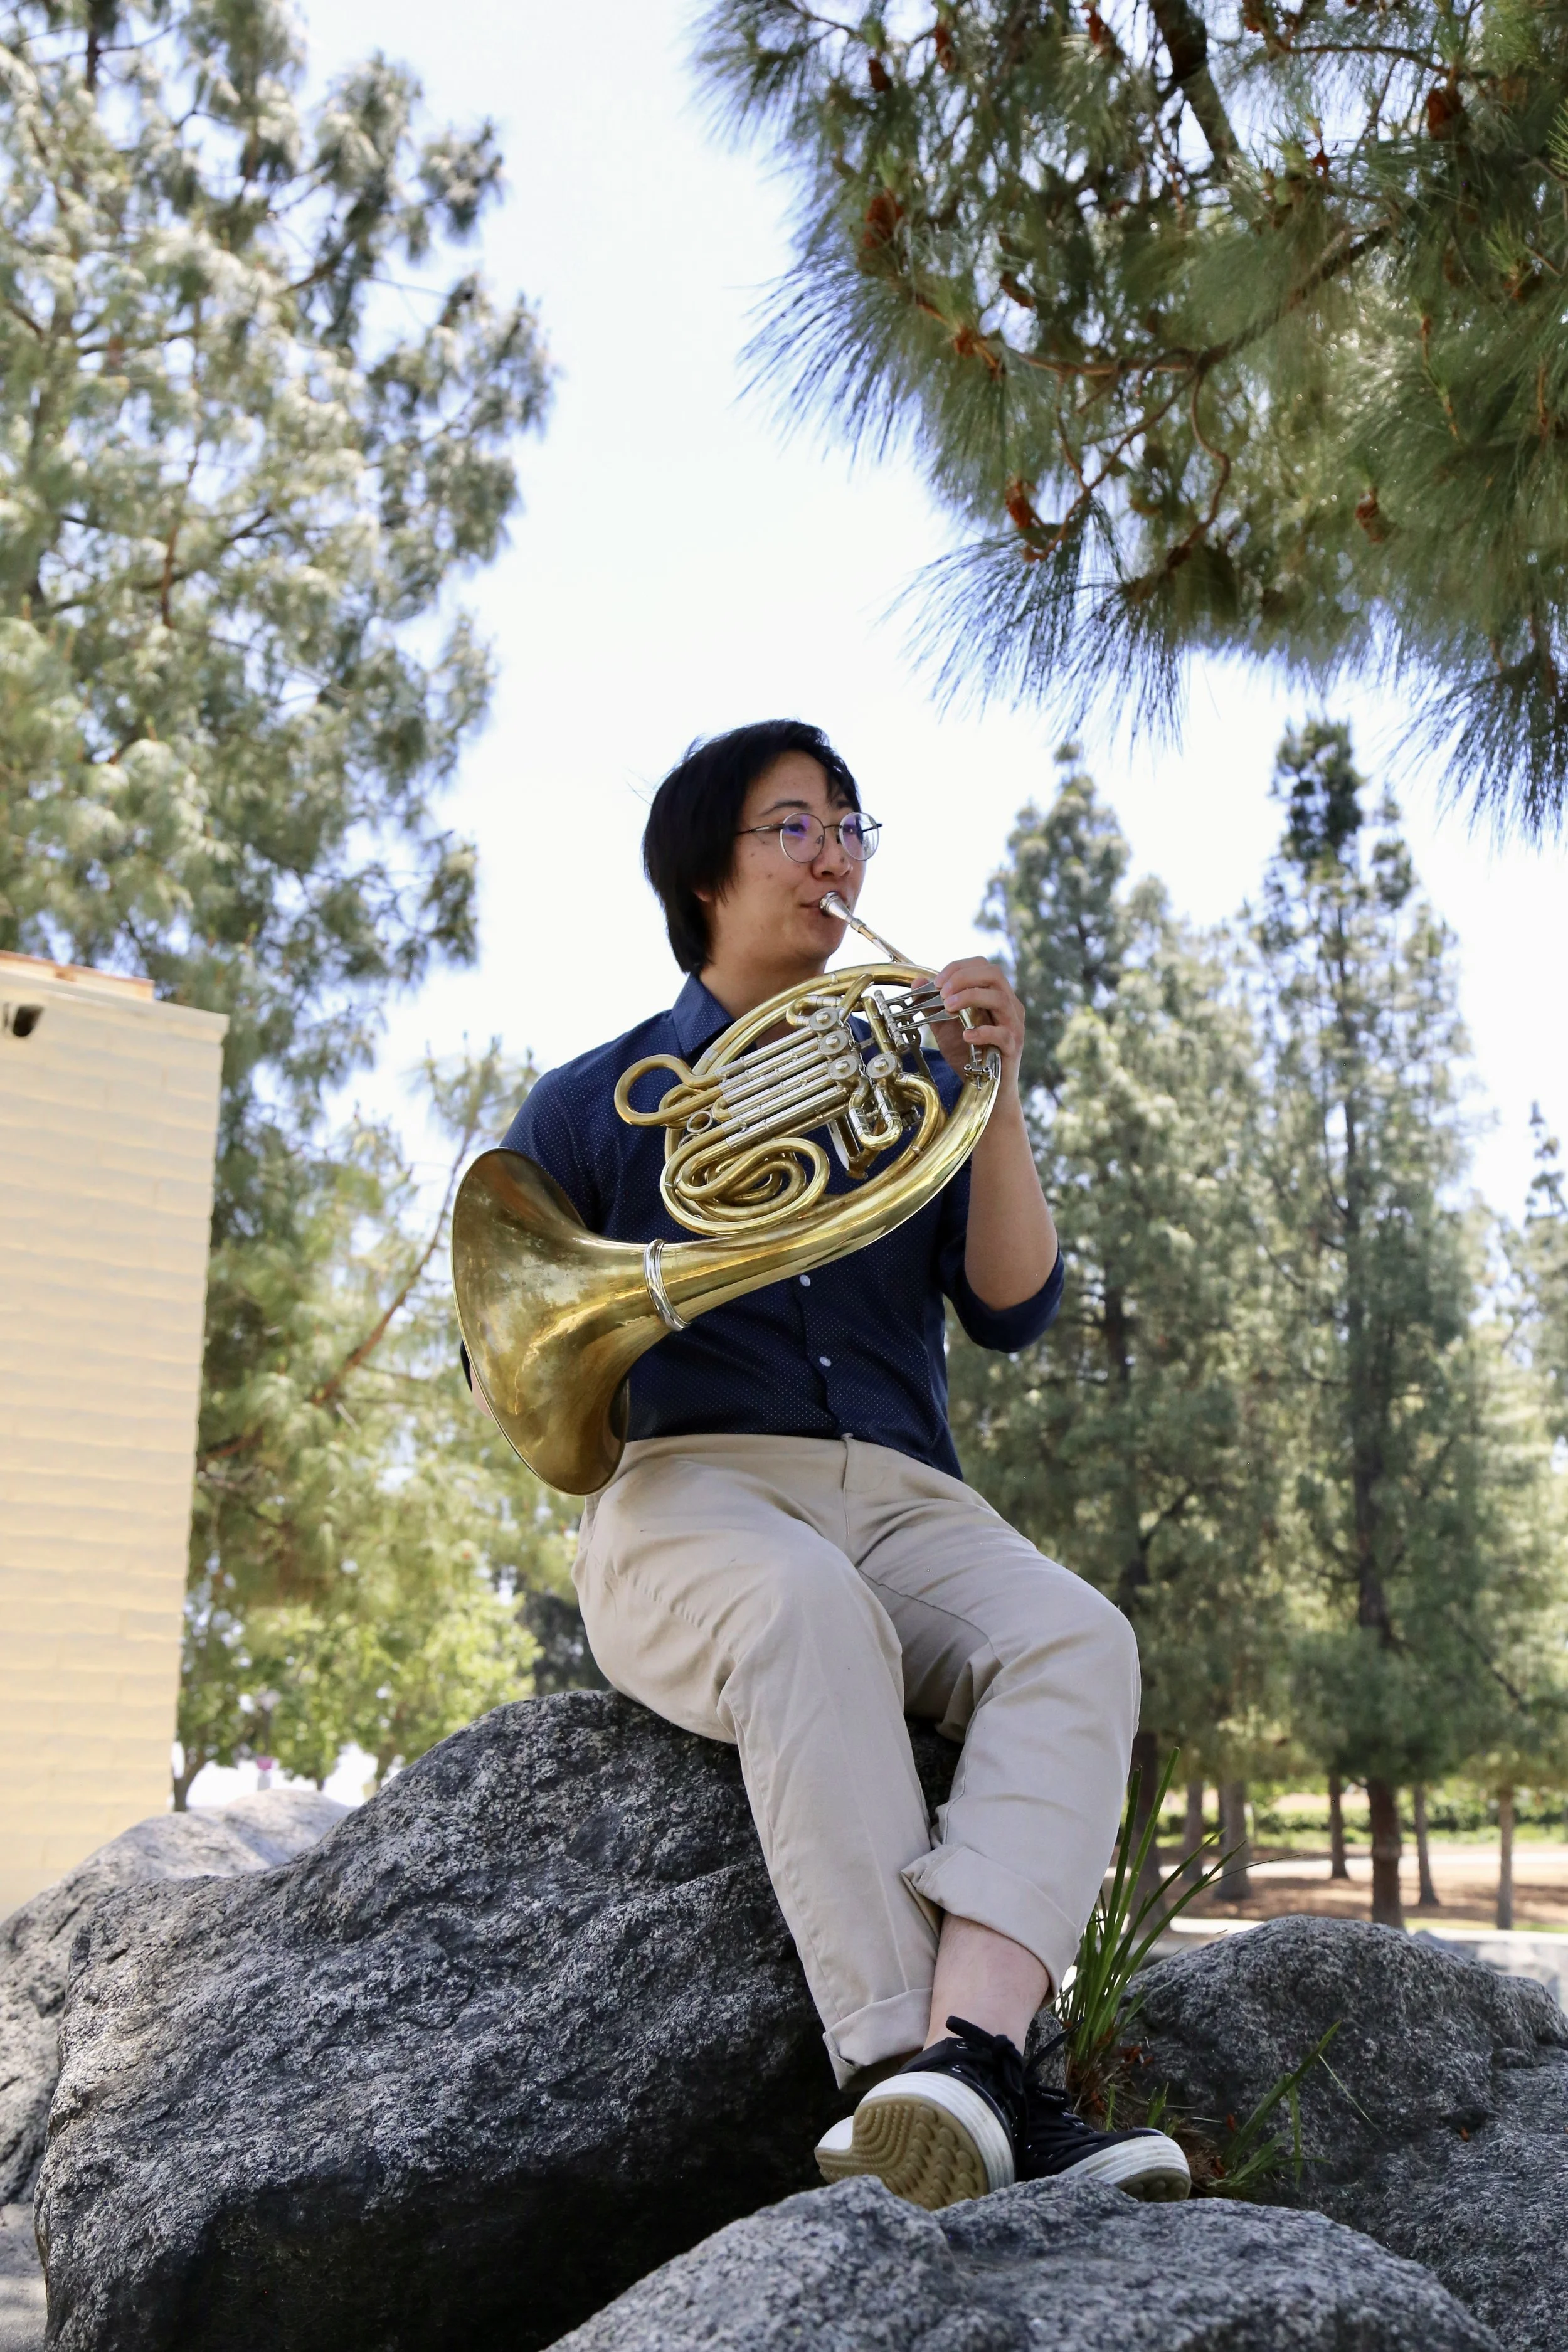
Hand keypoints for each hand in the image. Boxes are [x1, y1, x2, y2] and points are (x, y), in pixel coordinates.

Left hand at [932, 957, 1024, 1094]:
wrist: (984, 1088)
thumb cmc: (969, 1055)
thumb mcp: (945, 1027)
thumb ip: (933, 1005)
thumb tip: (917, 983)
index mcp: (995, 995)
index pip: (983, 966)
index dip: (958, 968)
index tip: (936, 981)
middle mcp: (1009, 1005)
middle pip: (994, 974)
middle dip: (964, 977)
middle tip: (942, 991)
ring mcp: (1014, 1025)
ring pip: (1000, 998)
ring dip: (971, 997)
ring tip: (949, 1007)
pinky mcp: (1013, 1046)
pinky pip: (1002, 1033)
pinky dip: (982, 1031)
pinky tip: (966, 1035)